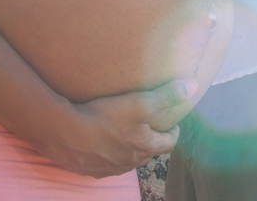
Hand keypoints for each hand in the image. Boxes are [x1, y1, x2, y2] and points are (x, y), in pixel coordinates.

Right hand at [38, 79, 196, 177]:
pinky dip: (108, 154)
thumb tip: (192, 87)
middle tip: (149, 126)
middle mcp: (129, 163)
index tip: (172, 124)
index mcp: (144, 148)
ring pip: (126, 160)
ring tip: (125, 132)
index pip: (168, 144)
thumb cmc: (104, 117)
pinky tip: (100, 142)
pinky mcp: (90, 170)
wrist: (64, 133)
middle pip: (147, 153)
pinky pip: (105, 163)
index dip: (173, 133)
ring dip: (129, 148)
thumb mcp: (140, 102)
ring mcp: (108, 169)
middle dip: (151, 140)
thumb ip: (167, 95)